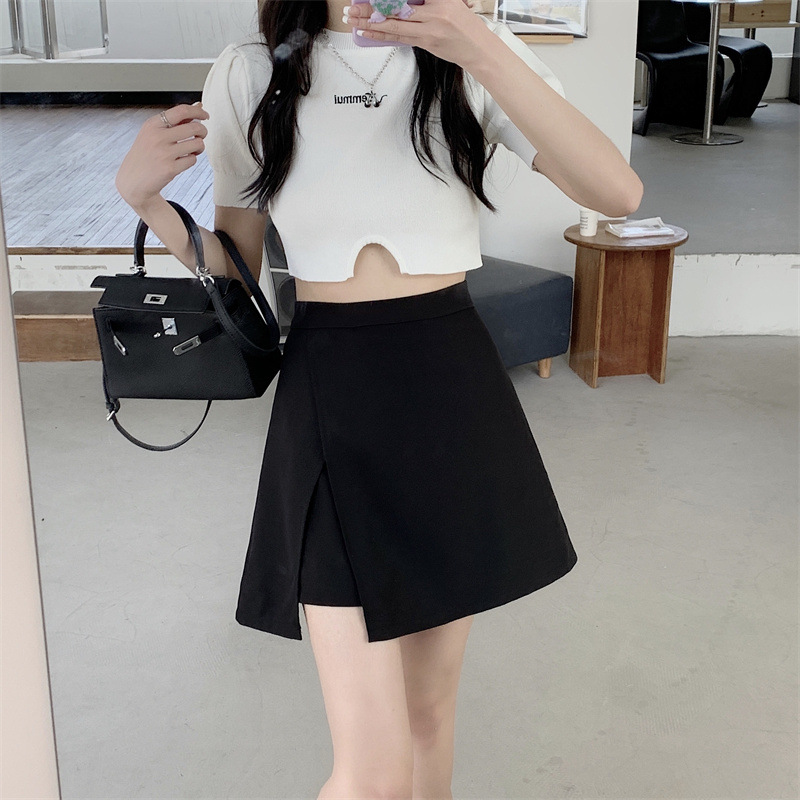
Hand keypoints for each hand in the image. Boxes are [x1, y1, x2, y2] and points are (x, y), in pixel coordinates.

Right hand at [115, 102, 209, 209]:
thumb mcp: (153, 133)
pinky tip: (182, 161)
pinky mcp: (170, 168)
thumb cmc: (145, 155)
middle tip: (201, 135)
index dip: (197, 111)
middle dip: (203, 131)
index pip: (181, 111)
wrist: (133, 181)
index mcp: (152, 124)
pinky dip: (191, 160)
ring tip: (192, 150)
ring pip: (197, 144)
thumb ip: (176, 121)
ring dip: (199, 147)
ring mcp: (164, 153)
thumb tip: (198, 106)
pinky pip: (192, 160)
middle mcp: (157, 136)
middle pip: (194, 127)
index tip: (205, 115)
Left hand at [344, 0, 491, 68]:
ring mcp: (430, 28)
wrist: (478, 48)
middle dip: (370, 8)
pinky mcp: (427, 42)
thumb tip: (400, 4)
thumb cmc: (464, 25)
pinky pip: (399, 38)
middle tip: (352, 8)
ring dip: (371, 23)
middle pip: (396, 7)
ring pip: (394, 24)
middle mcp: (434, 11)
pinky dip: (381, 35)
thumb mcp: (449, 2)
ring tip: (353, 20)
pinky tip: (368, 32)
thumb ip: (426, 2)